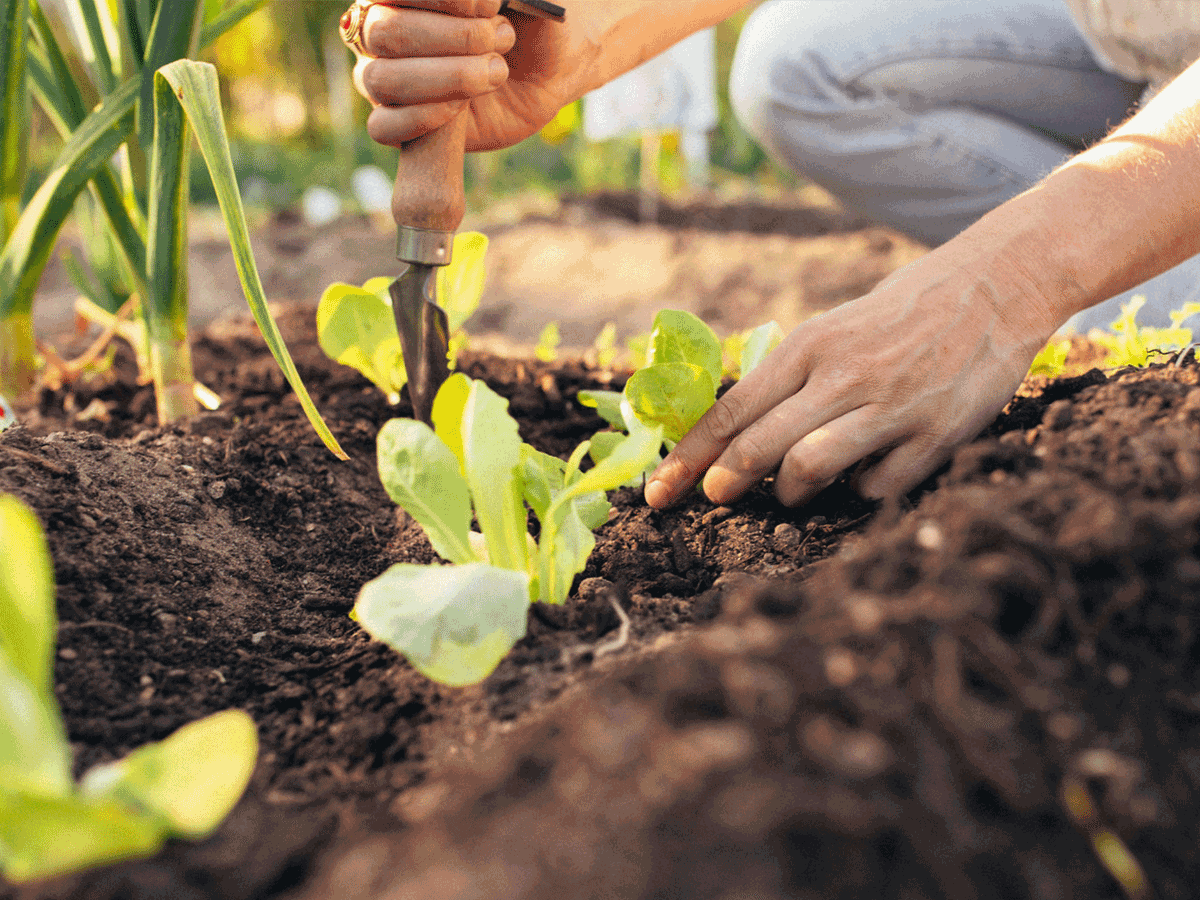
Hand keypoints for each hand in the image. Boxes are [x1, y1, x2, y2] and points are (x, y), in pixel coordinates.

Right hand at [350, 0, 586, 150]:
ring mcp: (382, 78)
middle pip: (384, 31)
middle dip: (454, 37)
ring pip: (381, 79)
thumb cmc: (529, 28)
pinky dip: (421, 119)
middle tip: (501, 39)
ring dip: (448, 77)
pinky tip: (460, 108)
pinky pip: (383, 127)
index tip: (490, 5)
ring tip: (495, 72)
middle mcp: (381, 30)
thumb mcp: (531, 1)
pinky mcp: (392, 124)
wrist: (542, 78)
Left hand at [644, 250, 1060, 508]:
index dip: (687, 458)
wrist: (996, 284)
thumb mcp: (833, 329)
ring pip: (809, 469)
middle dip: (723, 481)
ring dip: (790, 493)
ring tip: (792, 491)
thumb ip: (789, 376)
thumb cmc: (900, 312)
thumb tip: (735, 429)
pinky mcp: (935, 435)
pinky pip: (876, 487)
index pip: (730, 412)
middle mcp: (842, 376)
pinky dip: (859, 492)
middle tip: (713, 497)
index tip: (658, 492)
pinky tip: (865, 475)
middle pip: (758, 446)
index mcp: (809, 346)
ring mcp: (889, 407)